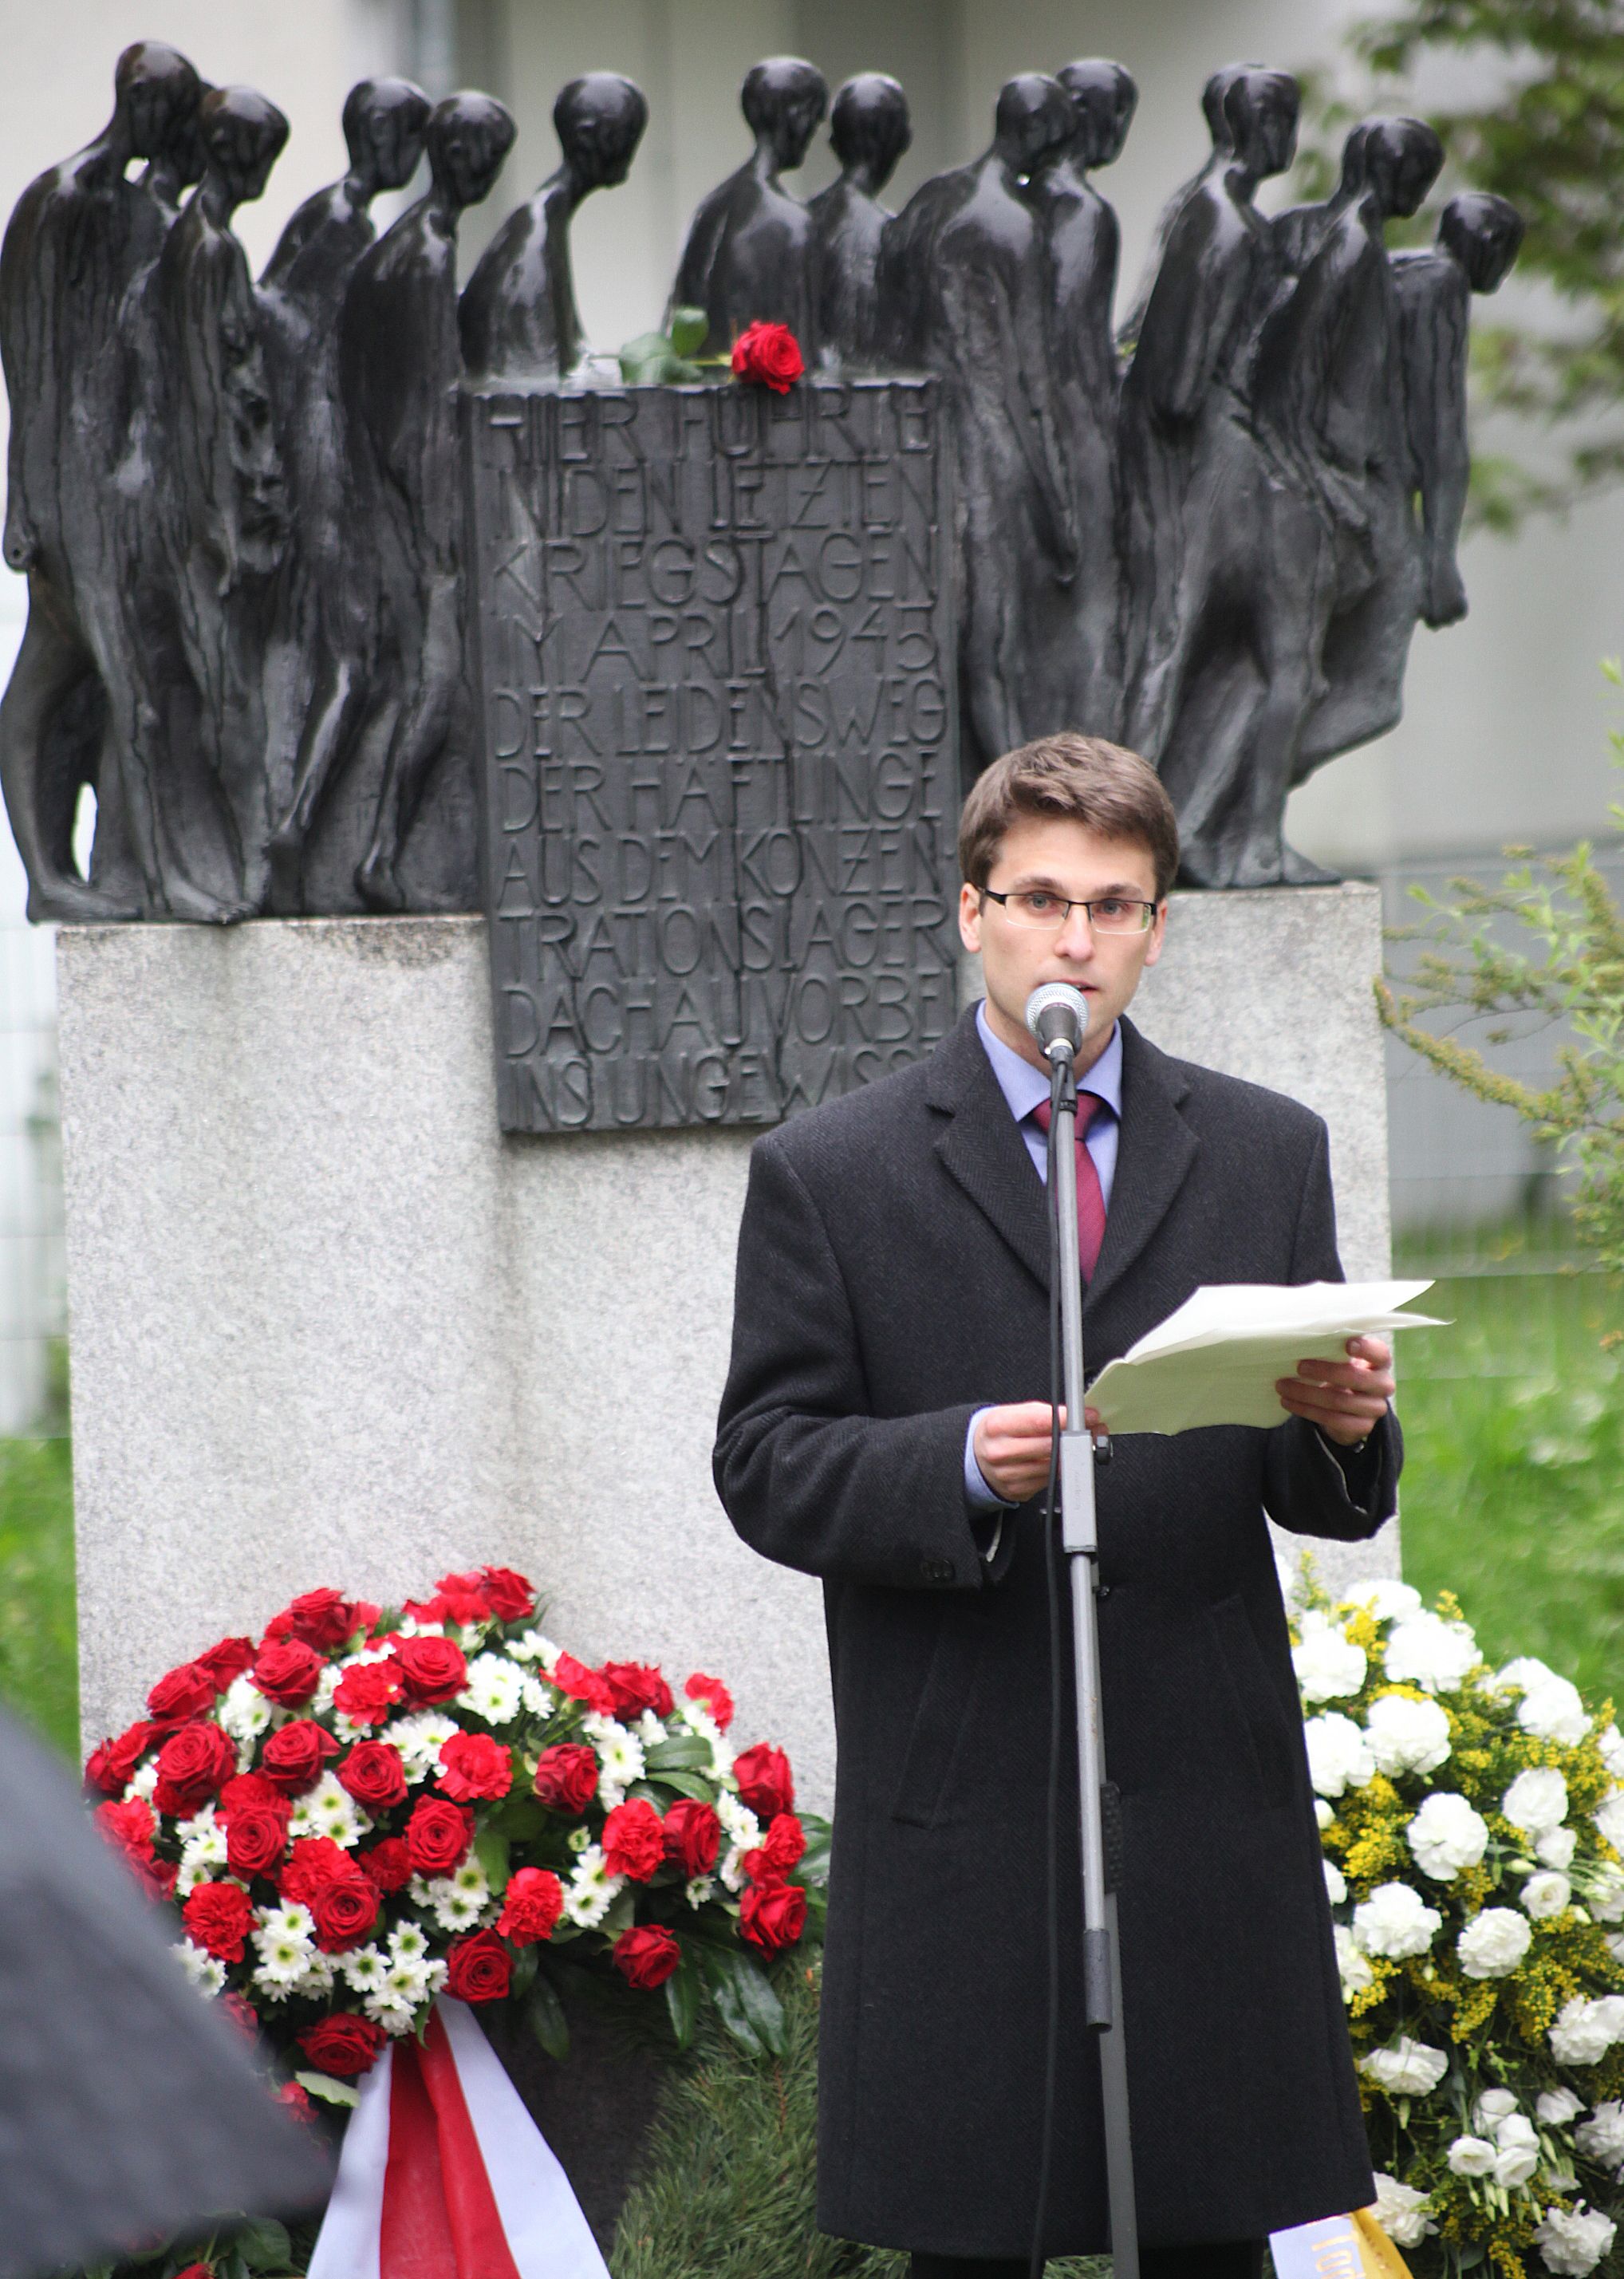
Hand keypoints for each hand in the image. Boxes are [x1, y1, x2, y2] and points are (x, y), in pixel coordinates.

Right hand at [973, 1400, 1103, 1501]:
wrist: (976, 1456)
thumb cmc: (1000, 1433)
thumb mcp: (1013, 1414)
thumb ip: (1044, 1414)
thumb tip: (1079, 1417)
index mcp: (997, 1426)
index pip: (1040, 1421)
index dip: (1069, 1418)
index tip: (1088, 1416)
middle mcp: (999, 1451)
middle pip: (1049, 1445)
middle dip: (1076, 1437)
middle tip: (1090, 1430)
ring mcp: (1007, 1474)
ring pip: (1052, 1465)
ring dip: (1070, 1456)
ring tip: (1076, 1446)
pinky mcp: (1016, 1491)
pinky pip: (1049, 1480)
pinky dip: (1058, 1470)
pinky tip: (1056, 1461)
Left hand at [1275, 1335, 1394, 1446]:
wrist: (1350, 1408)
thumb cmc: (1342, 1371)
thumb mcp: (1342, 1359)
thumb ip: (1333, 1350)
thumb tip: (1300, 1340)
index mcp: (1380, 1362)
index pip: (1379, 1353)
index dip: (1366, 1348)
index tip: (1347, 1344)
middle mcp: (1383, 1385)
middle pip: (1355, 1378)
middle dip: (1324, 1372)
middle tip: (1299, 1366)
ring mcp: (1375, 1408)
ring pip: (1339, 1401)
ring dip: (1306, 1394)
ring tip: (1282, 1386)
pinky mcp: (1363, 1427)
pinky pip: (1333, 1420)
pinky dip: (1306, 1411)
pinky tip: (1289, 1402)